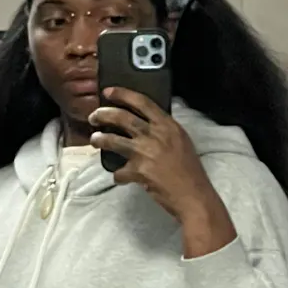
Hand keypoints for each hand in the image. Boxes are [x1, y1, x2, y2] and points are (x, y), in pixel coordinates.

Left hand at [89, 88, 237, 256]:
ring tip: (94, 140)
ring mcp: (145, 152)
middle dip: (103, 114)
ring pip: (112, 140)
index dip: (122, 94)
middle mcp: (155, 135)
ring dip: (99, 139)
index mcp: (168, 125)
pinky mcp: (138, 171)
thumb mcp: (181, 141)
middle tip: (94, 117)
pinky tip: (120, 177)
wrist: (193, 195)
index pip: (142, 102)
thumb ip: (164, 131)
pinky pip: (119, 171)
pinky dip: (118, 175)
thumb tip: (146, 125)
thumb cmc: (190, 170)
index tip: (108, 92)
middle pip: (121, 117)